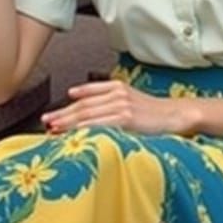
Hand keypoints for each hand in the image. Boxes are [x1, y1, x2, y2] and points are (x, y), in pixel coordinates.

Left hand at [41, 80, 194, 135]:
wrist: (176, 116)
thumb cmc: (153, 114)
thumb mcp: (131, 102)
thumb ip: (111, 105)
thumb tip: (88, 118)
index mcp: (117, 87)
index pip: (86, 96)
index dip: (67, 106)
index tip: (52, 115)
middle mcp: (117, 93)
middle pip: (83, 105)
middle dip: (62, 115)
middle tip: (46, 123)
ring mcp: (122, 105)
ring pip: (88, 114)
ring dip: (68, 123)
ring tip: (53, 131)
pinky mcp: (127, 117)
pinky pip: (100, 124)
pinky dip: (85, 129)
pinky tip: (74, 135)